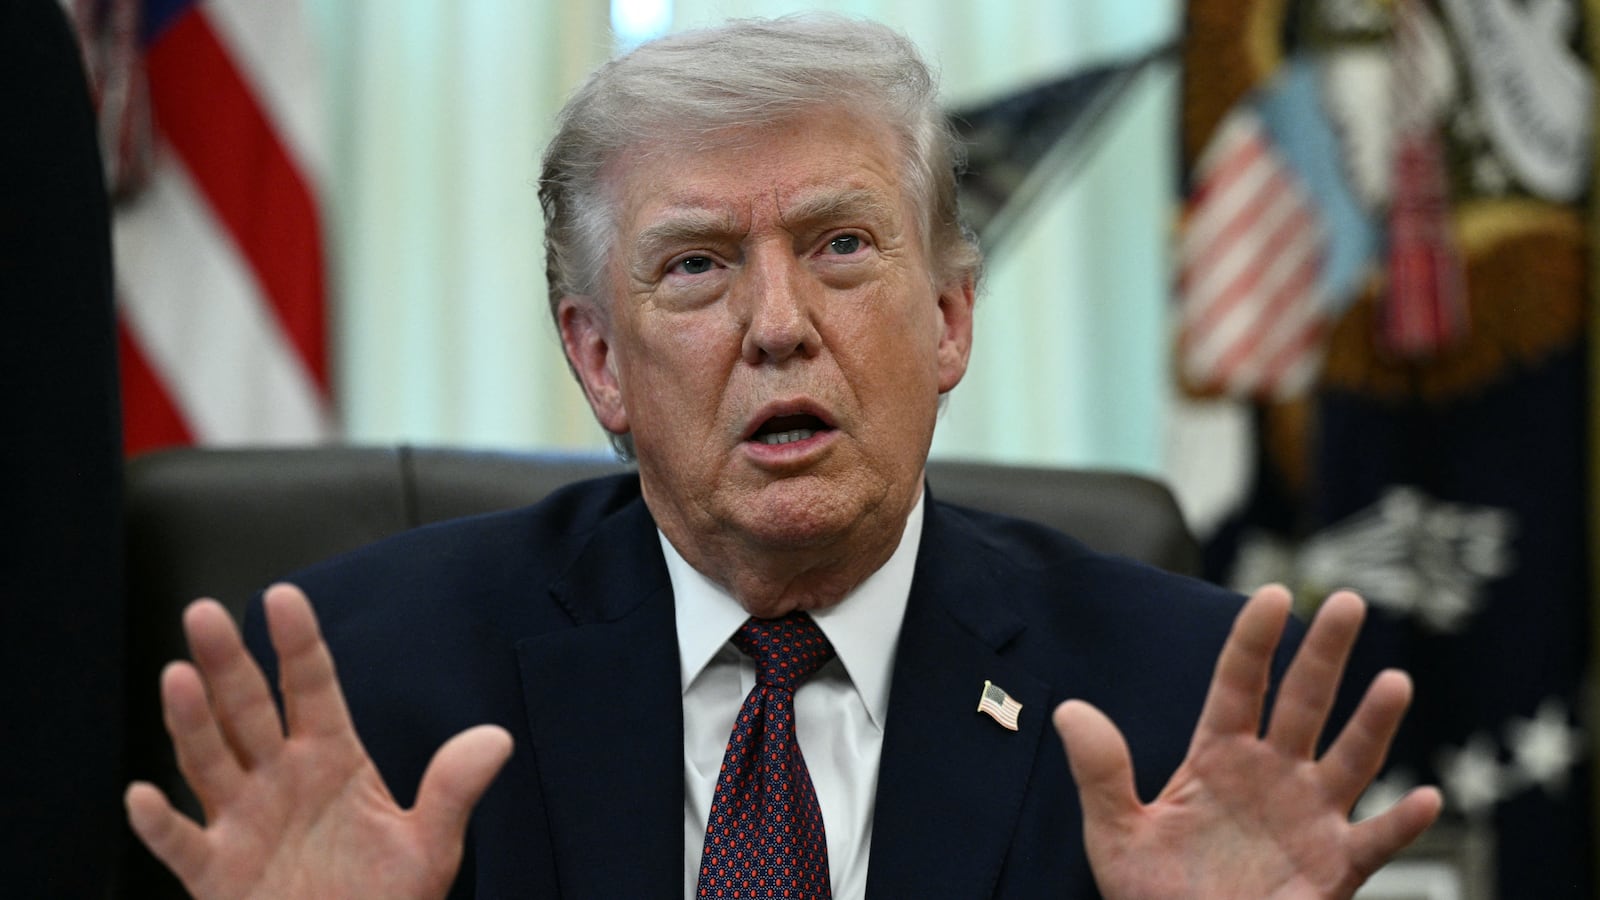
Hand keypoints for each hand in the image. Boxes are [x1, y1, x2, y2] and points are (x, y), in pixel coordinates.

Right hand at [125, 584, 513, 899]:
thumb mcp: (430, 845)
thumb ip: (453, 790)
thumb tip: (496, 739)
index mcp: (331, 758)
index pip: (311, 687)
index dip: (297, 643)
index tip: (284, 597)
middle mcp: (279, 779)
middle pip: (248, 709)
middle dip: (227, 663)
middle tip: (204, 612)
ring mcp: (242, 822)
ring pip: (209, 761)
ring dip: (192, 721)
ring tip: (178, 676)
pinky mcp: (216, 874)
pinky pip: (183, 844)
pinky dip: (159, 824)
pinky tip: (142, 796)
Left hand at [1055, 585, 1442, 898]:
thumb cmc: (1153, 893)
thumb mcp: (1115, 832)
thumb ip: (1099, 773)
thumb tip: (1069, 710)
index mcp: (1219, 756)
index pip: (1239, 683)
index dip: (1255, 639)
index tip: (1274, 592)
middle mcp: (1272, 774)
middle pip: (1303, 702)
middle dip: (1325, 653)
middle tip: (1349, 601)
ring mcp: (1309, 817)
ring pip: (1349, 760)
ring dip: (1373, 723)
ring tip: (1394, 682)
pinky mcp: (1334, 868)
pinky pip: (1375, 842)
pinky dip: (1402, 823)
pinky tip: (1427, 798)